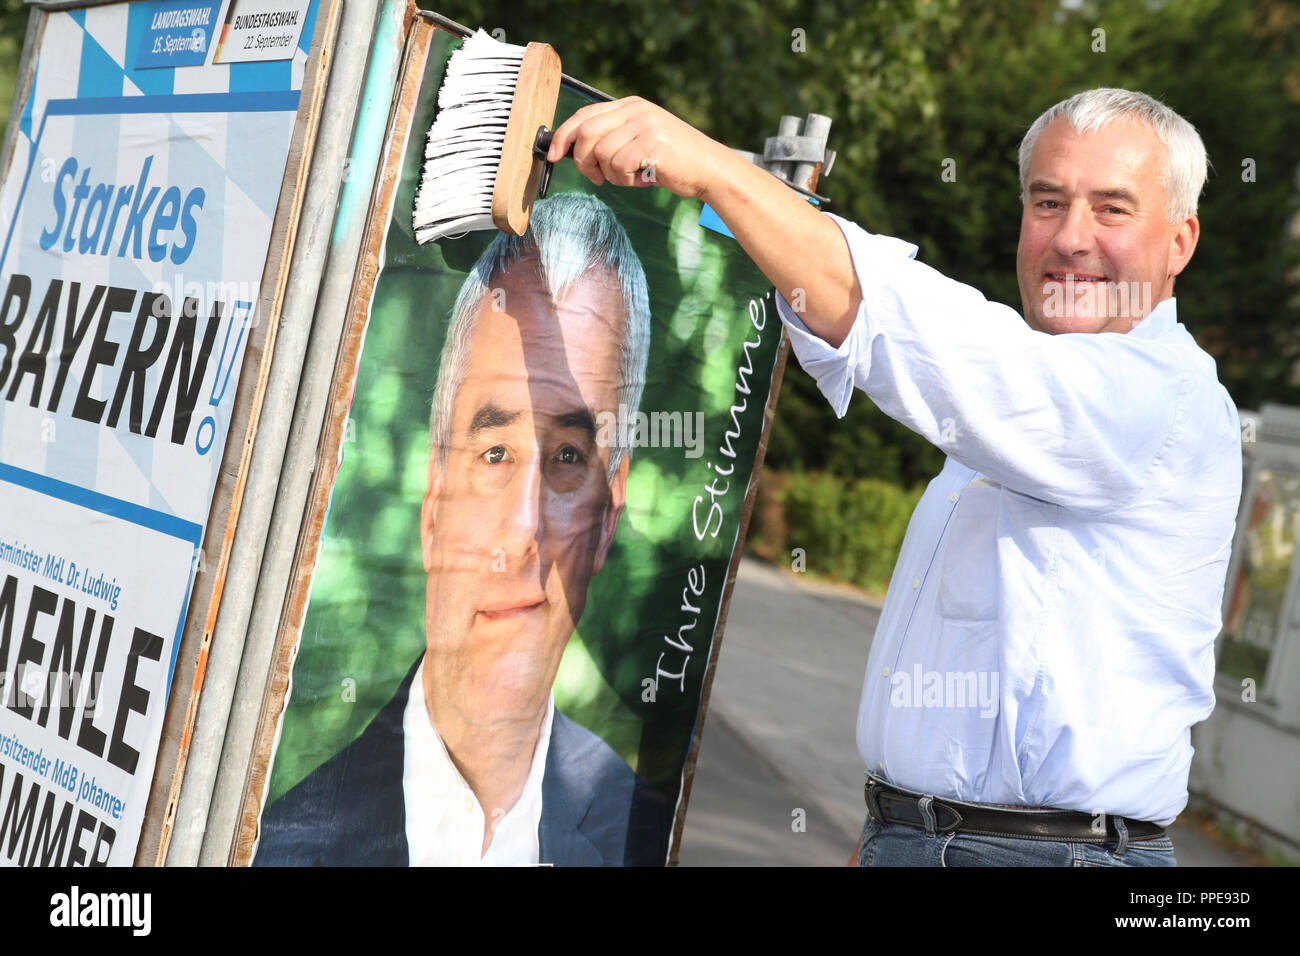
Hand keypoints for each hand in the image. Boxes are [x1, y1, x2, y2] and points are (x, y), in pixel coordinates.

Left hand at [546, 96, 731, 198]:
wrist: (710, 169)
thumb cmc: (673, 161)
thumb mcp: (640, 140)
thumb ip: (613, 138)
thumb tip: (575, 152)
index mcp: (631, 105)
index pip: (584, 115)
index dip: (564, 135)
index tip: (554, 155)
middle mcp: (636, 110)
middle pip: (585, 133)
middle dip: (582, 161)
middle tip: (596, 178)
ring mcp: (644, 124)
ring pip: (600, 154)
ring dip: (610, 175)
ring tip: (632, 177)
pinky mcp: (651, 143)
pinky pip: (618, 166)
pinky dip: (626, 181)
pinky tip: (644, 179)